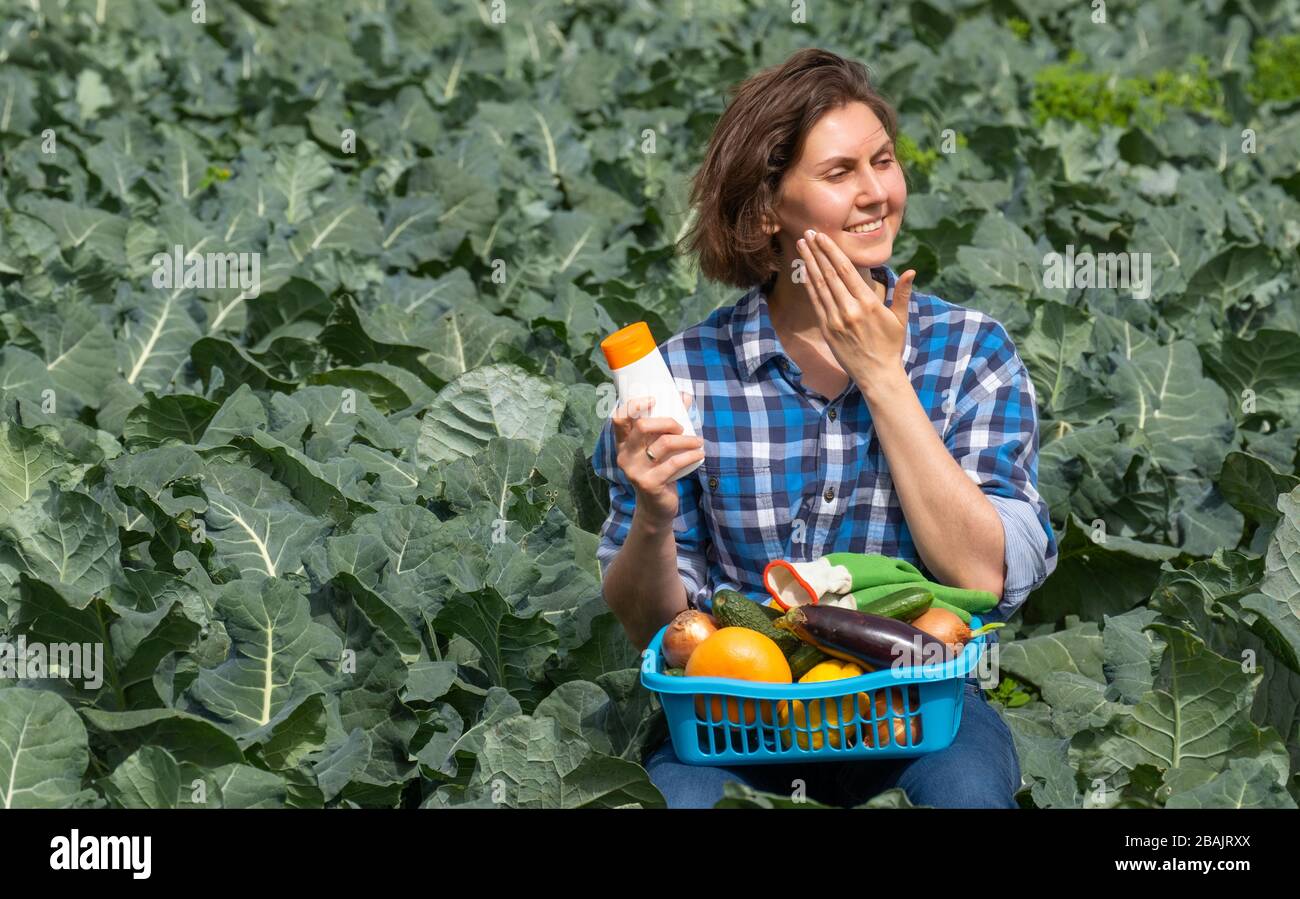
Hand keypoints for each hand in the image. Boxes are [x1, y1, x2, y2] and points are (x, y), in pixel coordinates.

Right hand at [611, 391, 703, 525]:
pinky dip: (691, 455)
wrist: (656, 507)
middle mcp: (624, 455)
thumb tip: (685, 395)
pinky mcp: (648, 483)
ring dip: (686, 439)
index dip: (634, 405)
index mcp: (624, 443)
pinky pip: (673, 463)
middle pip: (643, 425)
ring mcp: (634, 470)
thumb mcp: (659, 447)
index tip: (654, 399)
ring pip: (663, 443)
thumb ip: (668, 423)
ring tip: (698, 441)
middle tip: (681, 428)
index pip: (619, 418)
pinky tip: (700, 454)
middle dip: (668, 421)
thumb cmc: (659, 471)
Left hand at [795, 229, 914, 384]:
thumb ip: (903, 294)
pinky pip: (816, 302)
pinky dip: (808, 285)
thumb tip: (911, 271)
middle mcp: (850, 309)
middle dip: (818, 251)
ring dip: (809, 264)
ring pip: (819, 286)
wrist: (877, 375)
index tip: (822, 236)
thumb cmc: (891, 346)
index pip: (846, 270)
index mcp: (868, 303)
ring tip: (802, 246)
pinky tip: (803, 271)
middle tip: (808, 233)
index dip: (832, 251)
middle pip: (830, 274)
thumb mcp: (900, 319)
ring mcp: (836, 320)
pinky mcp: (827, 329)